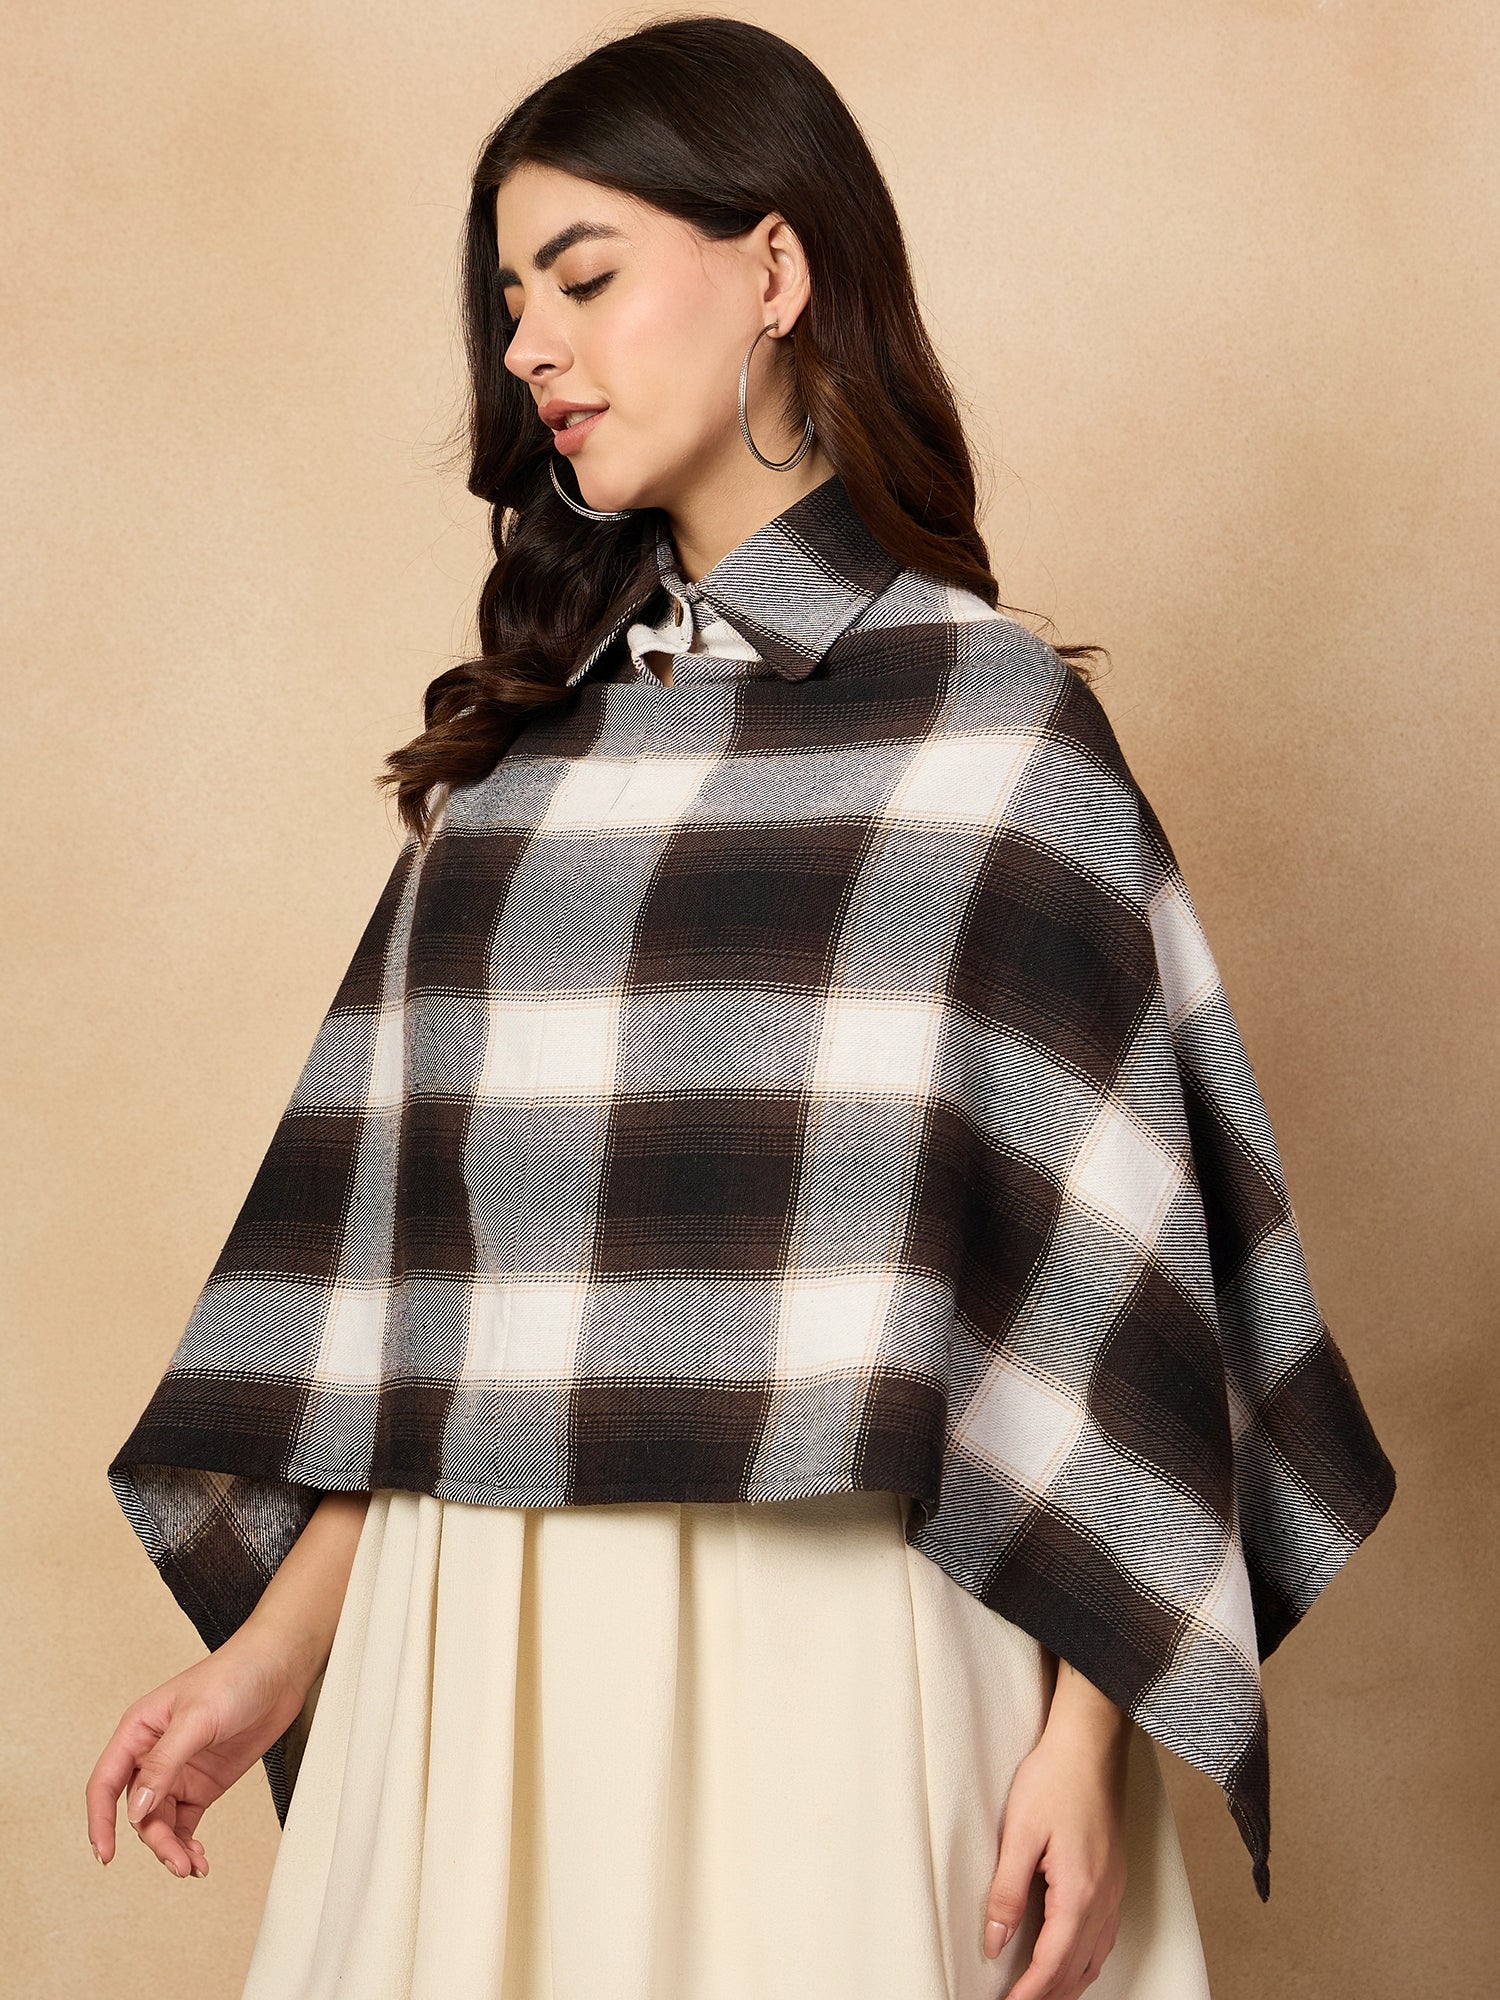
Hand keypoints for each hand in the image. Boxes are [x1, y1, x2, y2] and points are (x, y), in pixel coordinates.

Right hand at [84, 1624, 316, 1879]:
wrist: (281, 1669)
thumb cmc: (235, 1675)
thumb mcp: (197, 1718)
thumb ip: (164, 1764)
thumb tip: (136, 1809)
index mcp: (139, 1731)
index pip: (105, 1783)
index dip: (100, 1820)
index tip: (106, 1853)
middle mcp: (153, 1755)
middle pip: (137, 1811)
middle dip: (154, 1840)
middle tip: (178, 1861)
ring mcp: (179, 1771)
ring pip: (160, 1822)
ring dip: (171, 1847)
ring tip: (191, 1866)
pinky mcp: (204, 1784)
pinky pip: (184, 1822)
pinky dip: (187, 1842)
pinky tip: (198, 1858)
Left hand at [981, 1660, 1130, 1998]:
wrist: (1090, 1745)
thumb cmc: (1056, 1779)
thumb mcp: (1019, 1834)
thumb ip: (1006, 1893)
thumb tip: (994, 1940)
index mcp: (1079, 1891)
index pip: (1053, 1961)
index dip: (1030, 1992)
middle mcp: (1103, 1898)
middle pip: (1077, 1968)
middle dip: (1048, 1994)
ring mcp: (1113, 1889)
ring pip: (1094, 1956)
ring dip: (1068, 1982)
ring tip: (1042, 1994)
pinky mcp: (1113, 1877)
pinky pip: (1104, 1936)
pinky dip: (1085, 1960)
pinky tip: (1072, 1959)